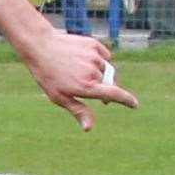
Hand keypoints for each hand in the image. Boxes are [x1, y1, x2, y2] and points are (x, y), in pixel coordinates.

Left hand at [21, 29, 136, 130]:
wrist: (40, 46)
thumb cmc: (48, 76)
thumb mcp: (59, 97)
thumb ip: (78, 111)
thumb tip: (89, 128)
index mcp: (87, 87)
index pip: (115, 94)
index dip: (127, 100)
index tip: (134, 104)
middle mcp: (94, 72)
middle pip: (108, 83)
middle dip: (102, 87)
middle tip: (86, 87)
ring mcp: (94, 57)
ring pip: (106, 69)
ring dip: (98, 73)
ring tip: (77, 71)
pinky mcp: (94, 45)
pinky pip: (104, 56)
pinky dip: (98, 60)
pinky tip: (83, 60)